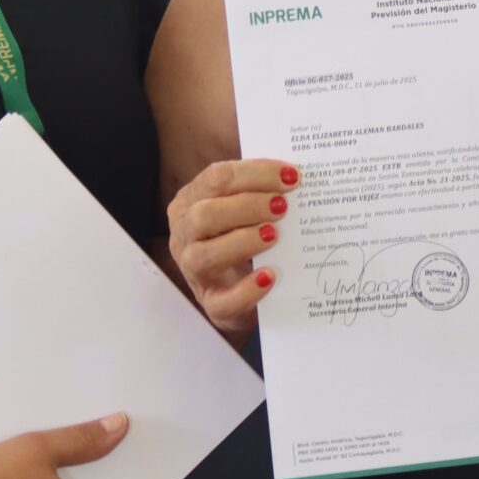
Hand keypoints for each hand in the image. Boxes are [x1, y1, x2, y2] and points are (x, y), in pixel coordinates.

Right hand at [166, 158, 295, 340]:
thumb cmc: (245, 238)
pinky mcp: (213, 306)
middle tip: (283, 206)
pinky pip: (223, 301)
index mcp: (190, 202)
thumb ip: (260, 188)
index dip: (255, 174)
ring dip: (242, 241)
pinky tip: (270, 276)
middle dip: (247, 206)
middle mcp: (184, 236)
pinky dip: (248, 289)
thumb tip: (294, 172)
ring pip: (203, 255)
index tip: (291, 176)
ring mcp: (194, 273)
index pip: (216, 179)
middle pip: (204, 214)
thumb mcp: (245, 209)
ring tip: (275, 235)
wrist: (245, 293)